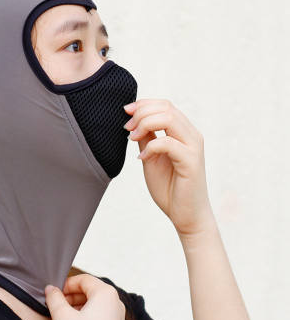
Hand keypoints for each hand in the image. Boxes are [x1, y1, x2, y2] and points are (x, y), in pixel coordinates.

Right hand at [45, 274, 125, 319]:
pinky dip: (87, 318)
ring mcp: (118, 318)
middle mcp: (115, 303)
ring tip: (64, 318)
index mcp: (106, 293)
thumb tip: (50, 289)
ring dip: (77, 307)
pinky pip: (100, 317)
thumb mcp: (62, 317)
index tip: (54, 293)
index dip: (66, 284)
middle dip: (71, 296)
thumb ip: (54, 298)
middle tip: (57, 305)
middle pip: (89, 290)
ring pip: (94, 304)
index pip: (83, 279)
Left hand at [123, 98, 213, 235]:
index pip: (165, 104)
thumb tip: (133, 120)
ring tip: (132, 138)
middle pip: (166, 107)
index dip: (143, 104)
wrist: (185, 215)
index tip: (125, 113)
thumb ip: (146, 137)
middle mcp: (192, 135)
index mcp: (183, 131)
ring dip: (144, 124)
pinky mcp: (191, 162)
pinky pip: (168, 143)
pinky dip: (150, 147)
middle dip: (141, 114)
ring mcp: (194, 147)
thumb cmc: (169, 186)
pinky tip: (141, 158)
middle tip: (127, 129)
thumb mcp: (150, 156)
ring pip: (169, 118)